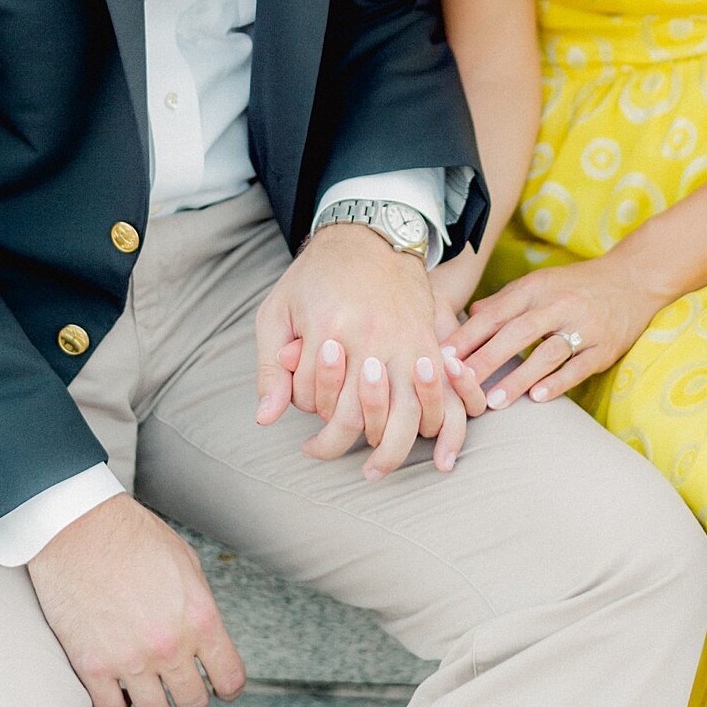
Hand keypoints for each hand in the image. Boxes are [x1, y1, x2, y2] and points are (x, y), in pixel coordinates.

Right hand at [27, 494, 244, 706]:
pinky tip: (116, 686)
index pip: (230, 678)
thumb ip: (198, 606)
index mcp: (199, 617)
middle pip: (193, 703)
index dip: (227, 686)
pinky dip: (116, 705)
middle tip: (177, 681)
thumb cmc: (131, 537)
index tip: (220, 684)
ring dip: (154, 703)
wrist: (78, 528)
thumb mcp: (185, 563)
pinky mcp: (92, 667)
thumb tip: (204, 635)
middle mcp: (169, 645)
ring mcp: (130, 660)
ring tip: (146, 685)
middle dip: (188, 694)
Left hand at [254, 224, 485, 478]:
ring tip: (372, 470)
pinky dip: (438, 431)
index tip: (297, 396)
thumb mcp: (278, 310)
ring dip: (387, 452)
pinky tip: (430, 451)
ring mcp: (404, 343)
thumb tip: (266, 418)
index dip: (301, 403)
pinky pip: (440, 399)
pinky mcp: (429, 346)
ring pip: (402, 419)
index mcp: (328, 329)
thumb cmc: (317, 275)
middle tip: (316, 450)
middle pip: (353, 416)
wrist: (371, 237)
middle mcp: (369, 339)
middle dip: (332, 442)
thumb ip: (270, 366)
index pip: (310, 396)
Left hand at [444, 249, 669, 408]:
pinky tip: (538, 398)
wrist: (634, 279)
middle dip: (486, 358)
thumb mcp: (540, 282)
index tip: (444, 357)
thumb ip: (505, 300)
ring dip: (518, 377)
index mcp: (537, 288)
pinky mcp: (605, 347)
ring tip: (494, 401)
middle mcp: (559, 305)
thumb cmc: (578, 284)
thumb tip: (470, 316)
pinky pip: (579, 366)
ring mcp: (584, 326)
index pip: (497, 313)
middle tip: (461, 383)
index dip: (469, 335)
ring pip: (547, 353)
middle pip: (517, 332)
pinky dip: (558, 382)